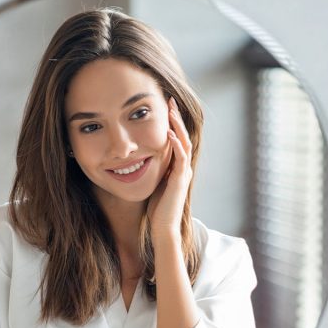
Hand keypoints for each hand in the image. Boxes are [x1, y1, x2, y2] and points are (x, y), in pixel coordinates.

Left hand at [147, 97, 192, 237]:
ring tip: (171, 110)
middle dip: (176, 118)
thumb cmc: (157, 209)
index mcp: (178, 167)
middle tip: (170, 100)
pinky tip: (168, 132)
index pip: (178, 139)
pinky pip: (180, 157)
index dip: (173, 123)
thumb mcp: (155, 183)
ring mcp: (184, 172)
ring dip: (177, 125)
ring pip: (184, 142)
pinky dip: (175, 143)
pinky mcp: (180, 179)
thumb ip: (155, 171)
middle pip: (183, 136)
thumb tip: (143, 159)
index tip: (165, 108)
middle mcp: (184, 167)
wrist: (164, 227)